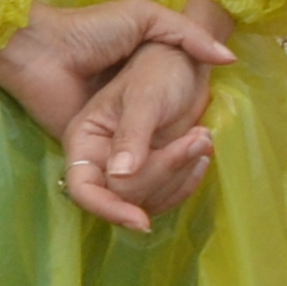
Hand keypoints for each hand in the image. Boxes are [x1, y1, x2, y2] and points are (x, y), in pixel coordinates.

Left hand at [0, 0, 229, 169]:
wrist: (41, 45)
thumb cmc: (90, 30)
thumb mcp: (144, 18)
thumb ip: (187, 35)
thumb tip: (230, 60)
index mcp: (143, 103)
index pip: (177, 138)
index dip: (192, 147)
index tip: (203, 142)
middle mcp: (125, 129)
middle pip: (161, 168)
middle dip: (180, 168)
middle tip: (196, 146)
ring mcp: (104, 147)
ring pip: (140, 185)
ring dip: (163, 184)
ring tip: (184, 161)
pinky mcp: (82, 160)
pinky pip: (109, 192)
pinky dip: (127, 200)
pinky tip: (151, 187)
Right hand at [60, 42, 217, 232]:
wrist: (184, 64)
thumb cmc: (158, 71)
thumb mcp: (145, 99)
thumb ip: (132, 136)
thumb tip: (120, 176)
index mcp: (84, 139)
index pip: (83, 189)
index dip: (108, 208)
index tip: (141, 220)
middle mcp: (100, 159)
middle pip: (123, 195)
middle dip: (164, 172)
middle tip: (197, 140)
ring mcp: (127, 168)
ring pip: (148, 199)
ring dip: (181, 174)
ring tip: (203, 138)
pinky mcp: (152, 172)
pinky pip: (166, 195)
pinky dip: (188, 180)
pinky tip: (203, 151)